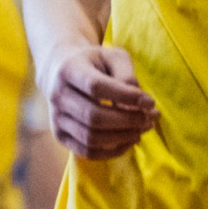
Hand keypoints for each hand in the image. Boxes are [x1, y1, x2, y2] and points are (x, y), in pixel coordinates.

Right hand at [45, 44, 155, 158]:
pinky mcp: (60, 135)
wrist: (60, 70)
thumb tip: (142, 104)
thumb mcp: (112, 56)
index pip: (96, 87)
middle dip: (128, 121)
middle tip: (151, 118)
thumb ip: (127, 75)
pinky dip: (112, 151)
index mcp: (69, 69)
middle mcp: (57, 95)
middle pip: (94, 116)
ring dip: (123, 137)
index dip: (125, 97)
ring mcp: (56, 118)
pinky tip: (130, 140)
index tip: (149, 102)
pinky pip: (87, 152)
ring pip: (91, 137)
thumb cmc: (94, 62)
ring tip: (143, 128)